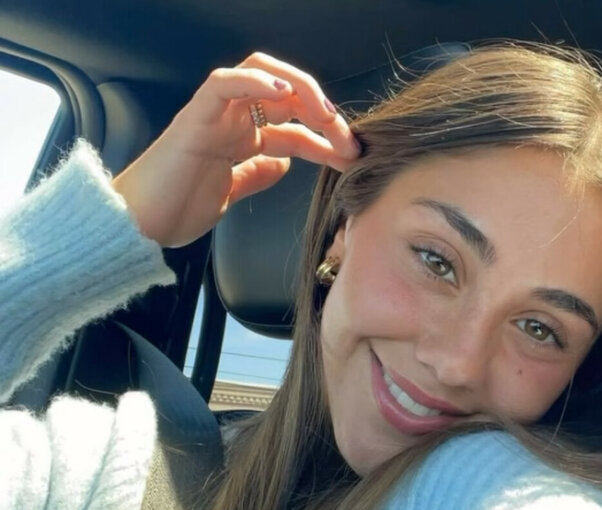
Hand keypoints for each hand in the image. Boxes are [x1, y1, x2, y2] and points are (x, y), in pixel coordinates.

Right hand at [111, 51, 359, 248]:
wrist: (138, 227)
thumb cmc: (174, 210)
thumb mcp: (229, 194)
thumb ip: (255, 175)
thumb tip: (283, 163)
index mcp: (238, 140)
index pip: (292, 125)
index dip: (325, 137)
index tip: (349, 156)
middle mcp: (229, 122)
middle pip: (284, 95)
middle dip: (322, 111)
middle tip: (347, 139)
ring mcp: (213, 116)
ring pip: (260, 76)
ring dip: (300, 90)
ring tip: (326, 115)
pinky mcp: (195, 120)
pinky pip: (223, 83)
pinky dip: (254, 81)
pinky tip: (282, 93)